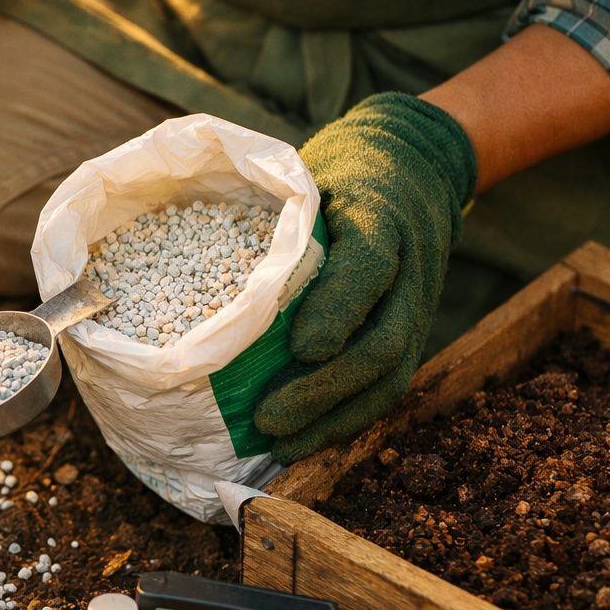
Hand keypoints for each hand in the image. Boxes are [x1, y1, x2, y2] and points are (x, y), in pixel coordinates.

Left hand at [254, 93, 476, 462]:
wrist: (416, 164)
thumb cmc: (342, 172)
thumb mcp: (312, 171)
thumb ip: (278, 215)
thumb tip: (192, 261)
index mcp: (380, 217)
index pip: (369, 264)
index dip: (339, 309)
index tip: (302, 347)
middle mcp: (410, 267)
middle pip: (384, 341)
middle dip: (325, 388)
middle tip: (268, 419)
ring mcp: (417, 305)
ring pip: (391, 375)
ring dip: (336, 419)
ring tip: (282, 445)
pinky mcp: (411, 330)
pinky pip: (387, 382)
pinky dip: (347, 417)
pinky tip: (303, 440)